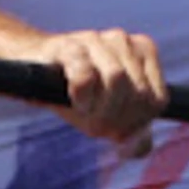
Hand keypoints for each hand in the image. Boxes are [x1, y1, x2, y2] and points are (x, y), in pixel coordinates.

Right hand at [32, 28, 168, 147]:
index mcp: (143, 53)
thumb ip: (134, 134)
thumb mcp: (110, 118)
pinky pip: (86, 76)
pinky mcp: (67, 47)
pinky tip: (75, 102)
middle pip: (138, 92)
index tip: (115, 124)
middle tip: (95, 119)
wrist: (31, 76)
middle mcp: (122, 41)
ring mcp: (94, 39)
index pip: (157, 101)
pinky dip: (82, 97)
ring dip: (98, 108)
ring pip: (116, 79)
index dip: (137, 121)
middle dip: (117, 117)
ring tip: (83, 108)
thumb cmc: (77, 97)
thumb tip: (139, 150)